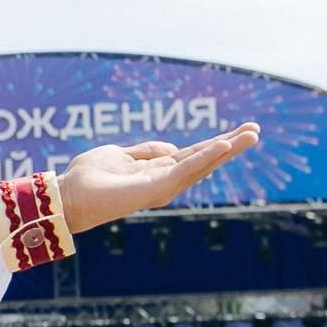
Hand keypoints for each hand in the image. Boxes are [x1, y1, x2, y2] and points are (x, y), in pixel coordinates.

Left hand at [56, 124, 260, 232]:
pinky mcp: (156, 188)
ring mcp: (163, 186)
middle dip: (231, 145)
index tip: (240, 131)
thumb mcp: (120, 154)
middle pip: (205, 160)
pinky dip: (205, 157)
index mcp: (157, 171)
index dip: (215, 143)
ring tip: (251, 135)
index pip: (193, 155)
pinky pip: (186, 170)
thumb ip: (146, 151)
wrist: (69, 195)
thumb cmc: (88, 177)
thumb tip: (172, 148)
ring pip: (202, 164)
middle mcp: (165, 180)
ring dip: (227, 149)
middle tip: (256, 131)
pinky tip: (223, 145)